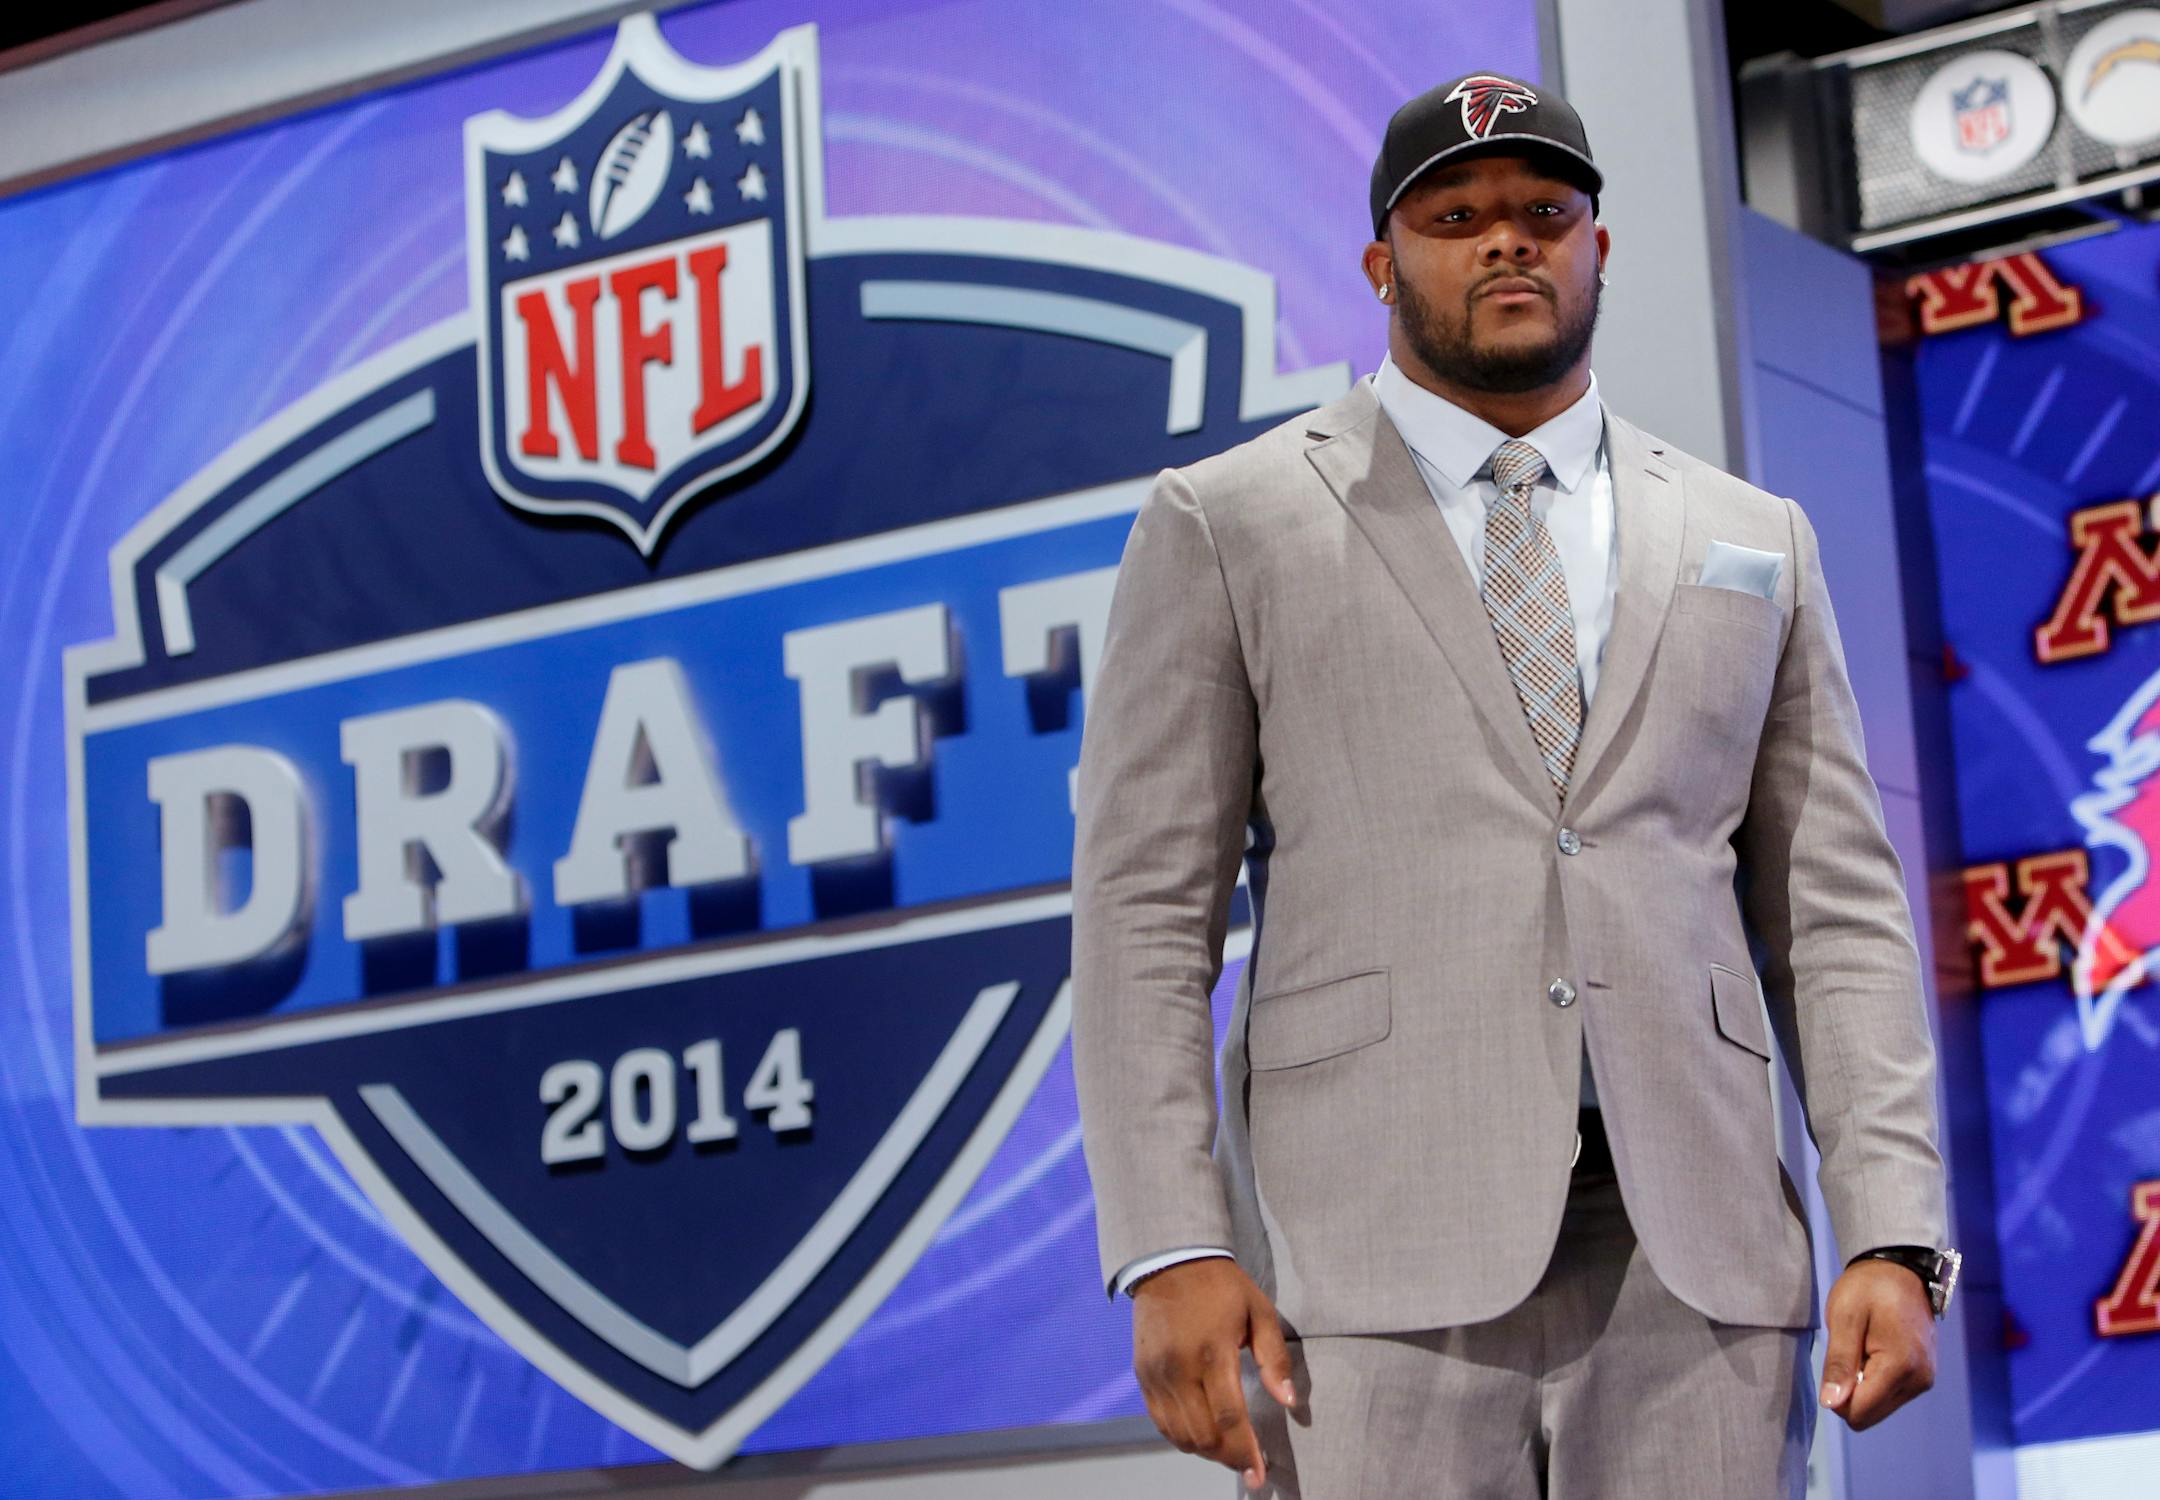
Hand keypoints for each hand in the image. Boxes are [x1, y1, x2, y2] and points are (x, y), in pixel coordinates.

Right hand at [1131, 1257, 1295, 1489]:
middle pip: (1203, 1434)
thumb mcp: (1259, 1312)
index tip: (1259, 1474)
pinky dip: (1181, 1437)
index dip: (1246, 1451)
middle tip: (1248, 1463)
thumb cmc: (1222, 1287)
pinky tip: (1201, 1435)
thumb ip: (1275, 1358)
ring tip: (1227, 1451)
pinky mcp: (1143, 1375)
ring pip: (1180, 1435)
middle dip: (1228, 1456)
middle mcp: (1180, 1367)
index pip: (1230, 1416)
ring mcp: (1156, 1373)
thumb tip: (1289, 1402)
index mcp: (1213, 1351)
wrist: (1169, 1262)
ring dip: (1205, 1451)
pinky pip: (1161, 1421)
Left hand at [1819, 1258, 1936, 1429]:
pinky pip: (1889, 1395)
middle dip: (1851, 1389)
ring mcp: (1924, 1379)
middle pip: (1869, 1414)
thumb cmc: (1868, 1288)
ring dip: (1862, 1383)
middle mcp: (1920, 1380)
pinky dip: (1874, 1378)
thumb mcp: (1844, 1318)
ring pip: (1879, 1407)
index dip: (1837, 1394)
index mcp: (1901, 1366)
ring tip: (1864, 1346)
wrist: (1899, 1269)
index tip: (1837, 1360)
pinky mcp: (1923, 1376)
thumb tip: (1831, 1404)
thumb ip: (1838, 1363)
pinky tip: (1874, 1349)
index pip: (1859, 1412)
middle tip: (1851, 1350)